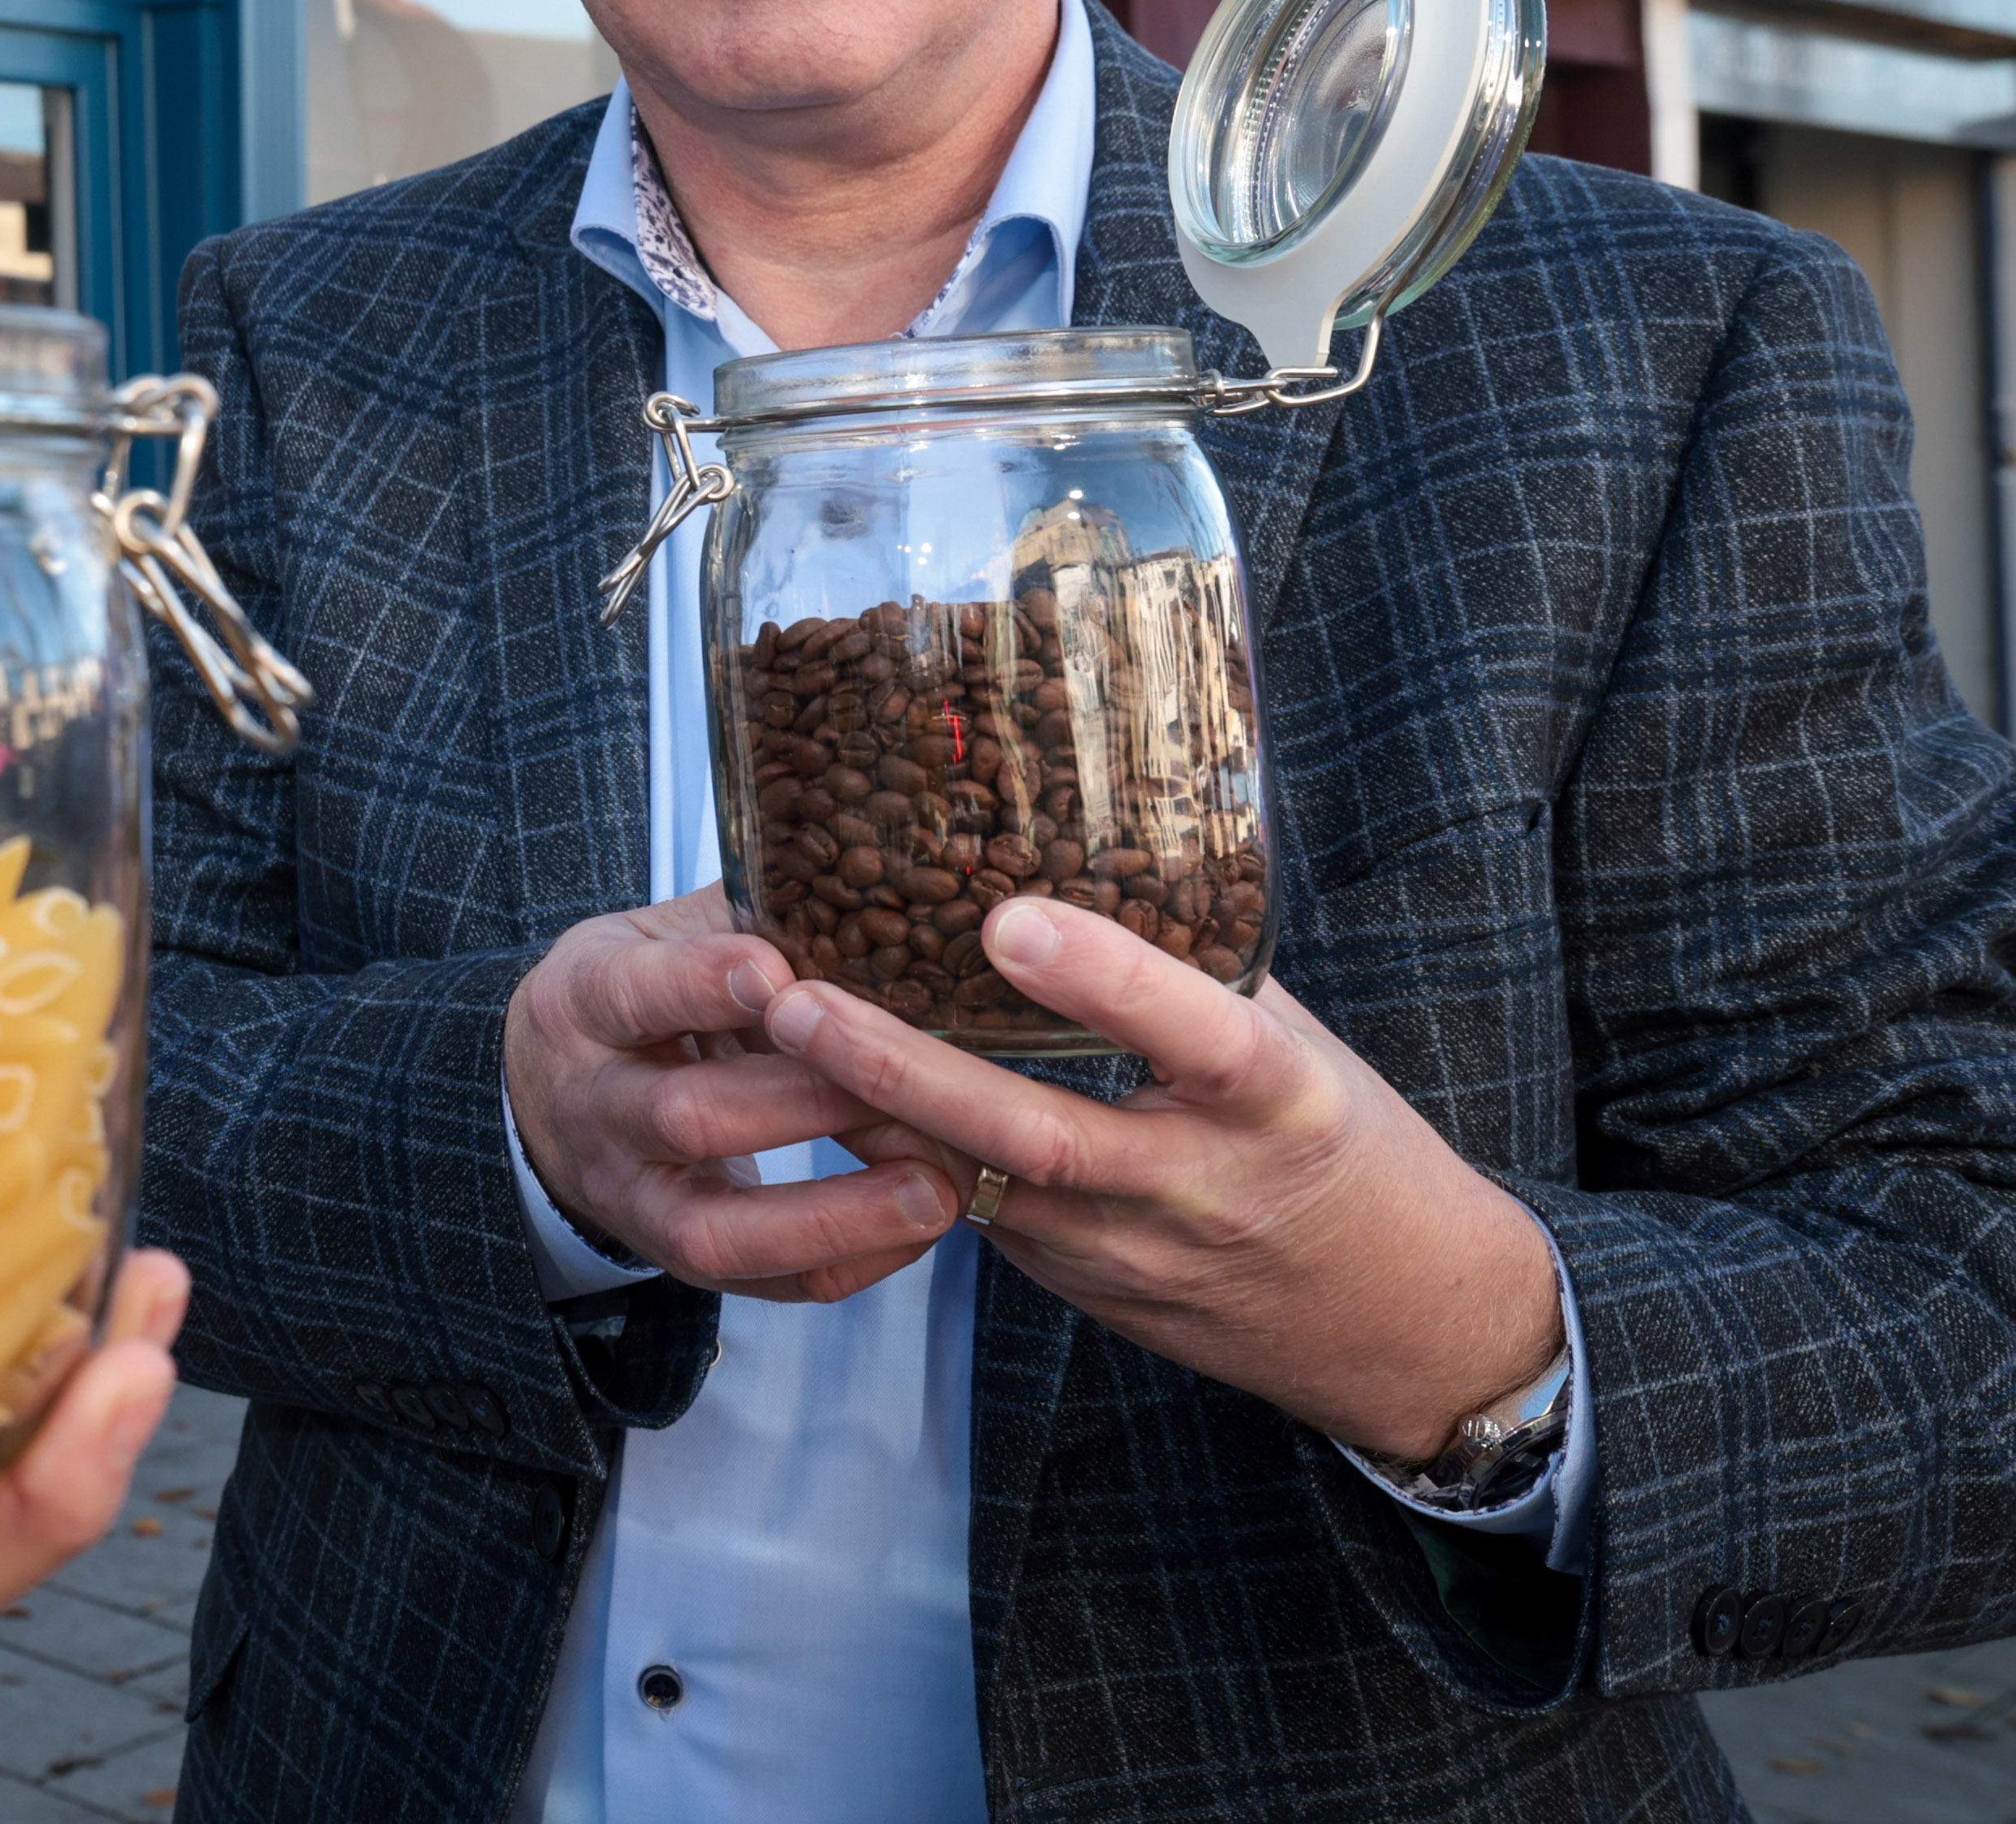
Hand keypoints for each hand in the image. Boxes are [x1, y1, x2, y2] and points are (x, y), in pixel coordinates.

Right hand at [501, 888, 965, 1304]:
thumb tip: (876, 869)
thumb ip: (743, 916)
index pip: (635, 995)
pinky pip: (758, 1279)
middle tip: (898, 1082)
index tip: (779, 973)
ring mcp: (632, 1193)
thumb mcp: (657, 934)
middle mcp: (596, 1106)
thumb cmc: (638, 995)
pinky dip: (842, 1261)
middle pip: (686, 1115)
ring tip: (932, 1188)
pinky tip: (917, 1229)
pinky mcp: (675, 1252)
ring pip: (720, 1223)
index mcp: (585, 1003)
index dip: (703, 987)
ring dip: (832, 1211)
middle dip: (798, 1102)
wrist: (549, 1096)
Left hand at [768, 896, 1557, 1461]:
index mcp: (1281, 1102)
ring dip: (871, 1118)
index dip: (1107, 980)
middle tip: (801, 1000)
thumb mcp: (1305, 1047)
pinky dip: (898, 1156)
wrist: (1408, 1328)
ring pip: (980, 1187)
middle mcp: (1201, 1186)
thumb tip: (1082, 852)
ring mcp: (1133, 1252)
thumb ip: (1199, 970)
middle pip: (1039, 1135)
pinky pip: (978, 1216)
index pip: (1197, 1036)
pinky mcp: (1084, 1288)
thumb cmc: (1347, 1148)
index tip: (1011, 917)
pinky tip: (821, 1096)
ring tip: (773, 1038)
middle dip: (908, 1071)